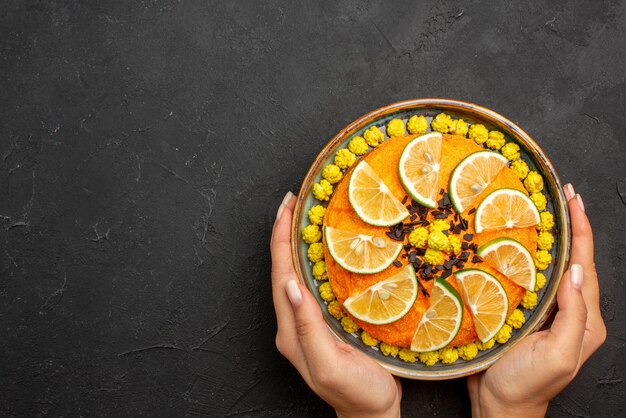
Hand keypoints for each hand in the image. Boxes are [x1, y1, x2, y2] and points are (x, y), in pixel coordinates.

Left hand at [271, 192, 401, 417]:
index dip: (280, 238)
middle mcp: (294, 323)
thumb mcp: (331, 365)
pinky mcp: (323, 323)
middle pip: (284, 269)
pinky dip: (313, 260)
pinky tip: (325, 249)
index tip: (286, 208)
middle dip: (285, 233)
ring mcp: (308, 323)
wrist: (372, 415)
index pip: (281, 274)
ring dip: (297, 243)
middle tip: (294, 202)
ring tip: (305, 216)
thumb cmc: (357, 394)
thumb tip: (292, 286)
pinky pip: (313, 283)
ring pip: (296, 274)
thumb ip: (308, 328)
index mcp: (292, 331)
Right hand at [467, 184, 606, 416]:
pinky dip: (528, 258)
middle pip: (574, 262)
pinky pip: (531, 280)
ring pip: (553, 268)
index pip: (586, 266)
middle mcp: (570, 312)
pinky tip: (516, 245)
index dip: (582, 232)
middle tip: (561, 197)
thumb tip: (577, 271)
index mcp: (585, 320)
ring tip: (543, 213)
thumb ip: (573, 314)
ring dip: (550, 239)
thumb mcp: (557, 353)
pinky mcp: (525, 314)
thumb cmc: (527, 385)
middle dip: (571, 228)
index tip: (574, 201)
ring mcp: (548, 313)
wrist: (500, 406)